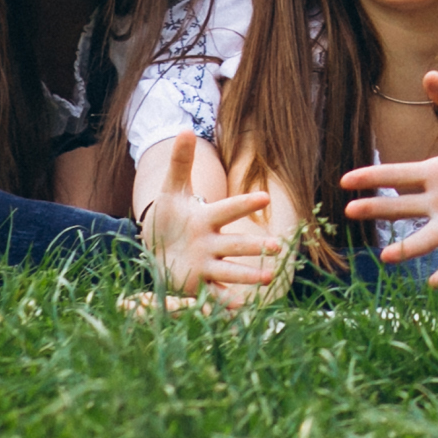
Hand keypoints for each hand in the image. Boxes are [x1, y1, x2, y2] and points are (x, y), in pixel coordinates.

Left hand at [137, 134, 280, 303]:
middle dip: (255, 245)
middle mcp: (212, 242)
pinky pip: (214, 292)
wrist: (160, 245)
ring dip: (248, 273)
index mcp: (207, 217)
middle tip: (278, 246)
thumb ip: (182, 163)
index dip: (245, 204)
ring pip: (230, 269)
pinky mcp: (199, 283)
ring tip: (268, 278)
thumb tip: (185, 129)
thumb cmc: (170, 215)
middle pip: (235, 243)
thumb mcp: (172, 189)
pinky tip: (238, 308)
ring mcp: (207, 264)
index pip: (229, 208)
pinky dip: (225, 300)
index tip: (265, 198)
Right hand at [338, 72, 437, 286]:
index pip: (399, 175)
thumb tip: (428, 74)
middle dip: (377, 209)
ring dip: (406, 248)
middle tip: (350, 211)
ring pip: (425, 238)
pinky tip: (433, 283)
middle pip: (403, 207)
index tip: (346, 180)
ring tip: (386, 256)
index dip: (373, 177)